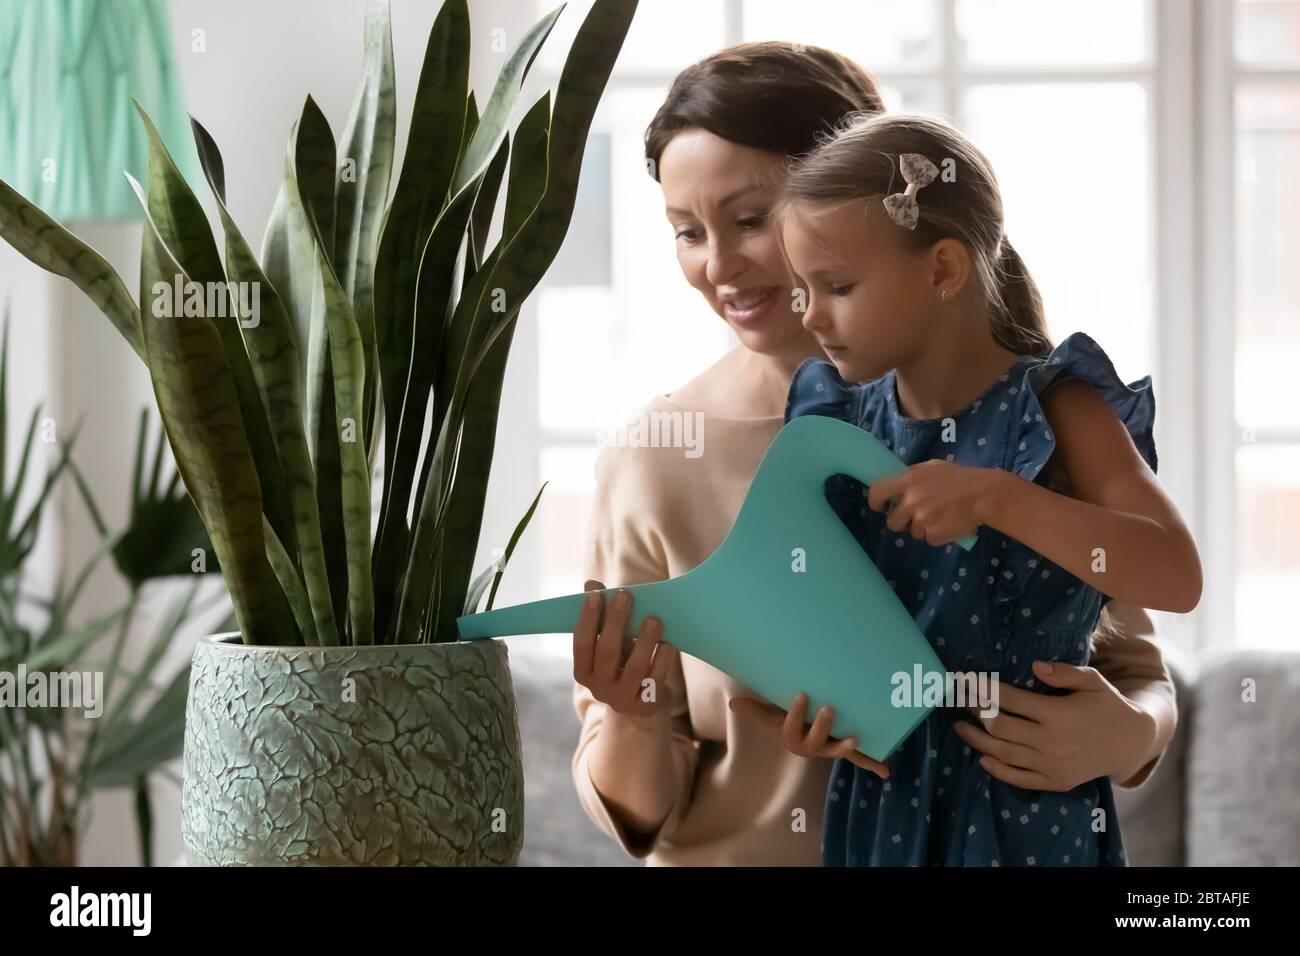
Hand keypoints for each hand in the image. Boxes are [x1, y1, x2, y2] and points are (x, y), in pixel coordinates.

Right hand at [573, 579, 678, 723]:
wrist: (641, 704)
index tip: (596, 594)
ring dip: (644, 640)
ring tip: (654, 619)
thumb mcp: (609, 642)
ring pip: (634, 668)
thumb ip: (601, 615)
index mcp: (584, 671)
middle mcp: (599, 688)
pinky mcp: (647, 705)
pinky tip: (668, 642)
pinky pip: (656, 679)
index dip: (587, 619)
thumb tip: (590, 583)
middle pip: (607, 653)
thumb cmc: (622, 663)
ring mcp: (623, 699)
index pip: (582, 644)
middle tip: (625, 596)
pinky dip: (662, 659)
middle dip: (615, 622)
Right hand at [729, 693, 889, 776]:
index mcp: (792, 738)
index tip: (802, 695)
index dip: (796, 715)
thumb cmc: (786, 718)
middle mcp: (811, 747)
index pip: (791, 730)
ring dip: (846, 746)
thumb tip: (733, 703)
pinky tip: (885, 772)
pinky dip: (871, 764)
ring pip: (837, 751)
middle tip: (830, 708)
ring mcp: (828, 748)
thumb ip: (755, 710)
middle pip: (815, 742)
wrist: (804, 729)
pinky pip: (858, 759)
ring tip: (856, 738)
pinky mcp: (843, 748)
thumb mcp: (770, 714)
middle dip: (823, 726)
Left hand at [865, 460, 1004, 545]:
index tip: (880, 506)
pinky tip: (948, 524)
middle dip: (901, 522)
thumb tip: (895, 483)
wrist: (985, 495)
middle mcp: (911, 501)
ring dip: (922, 528)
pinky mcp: (933, 535)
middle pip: (891, 521)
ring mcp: (921, 520)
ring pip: (911, 532)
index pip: (876, 492)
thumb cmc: (960, 478)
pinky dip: (937, 535)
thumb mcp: (933, 467)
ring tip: (940, 516)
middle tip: (916, 516)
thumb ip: (912, 475)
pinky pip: (928, 539)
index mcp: (908, 480)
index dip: (875, 502)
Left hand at [953, 660, 1158, 791]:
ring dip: (977, 740)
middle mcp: (1052, 742)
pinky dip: (998, 770)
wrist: (1130, 743)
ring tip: (959, 727)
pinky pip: (1020, 779)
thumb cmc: (1107, 705)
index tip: (965, 679)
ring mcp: (1053, 766)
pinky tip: (982, 757)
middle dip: (975, 712)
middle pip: (1001, 728)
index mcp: (1059, 714)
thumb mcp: (1093, 681)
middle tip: (959, 700)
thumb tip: (1035, 666)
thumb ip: (1064, 673)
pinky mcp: (1056, 782)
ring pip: (1004, 754)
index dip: (984, 688)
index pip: (1011, 700)